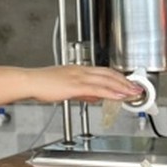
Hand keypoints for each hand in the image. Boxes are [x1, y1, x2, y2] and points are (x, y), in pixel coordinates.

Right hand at [27, 65, 143, 103]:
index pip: (104, 71)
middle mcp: (81, 71)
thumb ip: (82, 93)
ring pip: (107, 80)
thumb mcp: (65, 88)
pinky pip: (98, 88)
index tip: (128, 84)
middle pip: (109, 74)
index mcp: (78, 70)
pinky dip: (112, 92)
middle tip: (138, 88)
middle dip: (125, 81)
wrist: (29, 82)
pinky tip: (120, 96)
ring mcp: (79, 77)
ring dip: (123, 86)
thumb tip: (95, 97)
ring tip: (134, 93)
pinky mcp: (75, 85)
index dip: (118, 77)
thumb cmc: (41, 84)